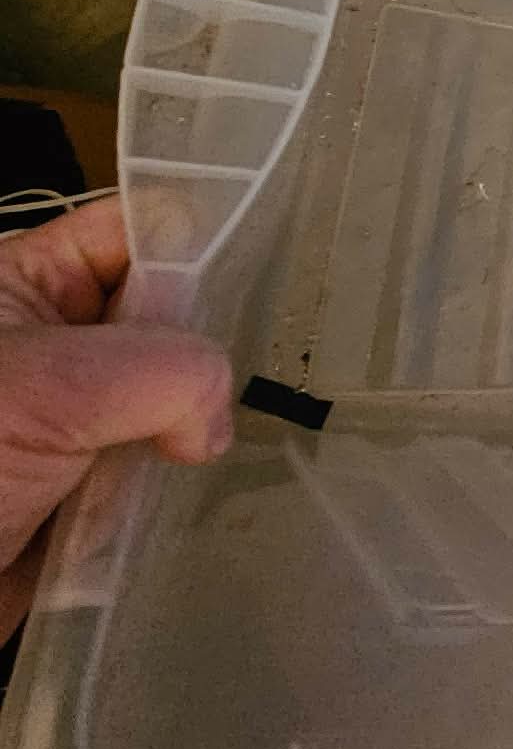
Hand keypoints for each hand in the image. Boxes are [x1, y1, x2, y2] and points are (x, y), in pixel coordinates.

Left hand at [0, 197, 230, 642]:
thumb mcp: (45, 386)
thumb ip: (164, 371)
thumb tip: (213, 425)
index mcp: (24, 282)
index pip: (138, 230)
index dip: (195, 254)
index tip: (251, 300)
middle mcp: (49, 346)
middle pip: (166, 322)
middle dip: (196, 362)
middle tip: (215, 403)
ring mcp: (62, 429)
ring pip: (164, 412)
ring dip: (180, 445)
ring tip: (194, 470)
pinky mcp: (72, 507)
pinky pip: (146, 491)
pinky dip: (160, 508)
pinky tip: (175, 518)